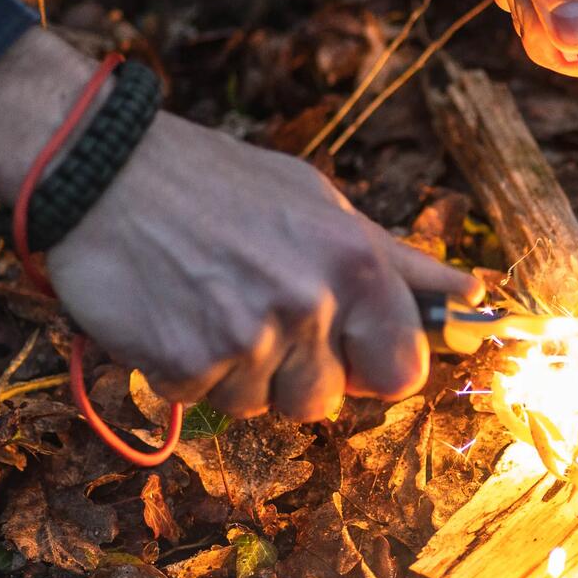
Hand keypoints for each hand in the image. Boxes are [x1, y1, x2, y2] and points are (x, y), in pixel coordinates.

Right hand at [0, 29, 481, 419]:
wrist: (102, 170)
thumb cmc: (222, 185)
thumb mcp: (324, 206)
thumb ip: (401, 263)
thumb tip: (476, 296)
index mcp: (357, 264)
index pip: (403, 370)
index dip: (375, 366)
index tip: (350, 348)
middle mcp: (310, 303)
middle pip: (327, 401)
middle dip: (299, 374)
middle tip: (263, 315)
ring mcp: (247, 338)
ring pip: (262, 406)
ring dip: (239, 374)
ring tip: (213, 303)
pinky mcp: (184, 364)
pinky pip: (203, 400)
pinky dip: (186, 370)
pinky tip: (174, 314)